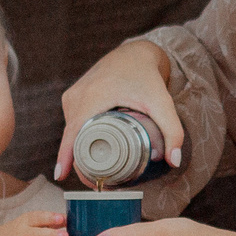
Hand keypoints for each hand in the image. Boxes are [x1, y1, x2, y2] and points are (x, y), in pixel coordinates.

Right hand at [55, 39, 183, 180]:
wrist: (136, 52)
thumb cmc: (148, 77)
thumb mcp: (162, 103)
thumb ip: (172, 131)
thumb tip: (174, 161)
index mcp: (91, 98)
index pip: (72, 135)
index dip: (65, 157)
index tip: (61, 176)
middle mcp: (76, 97)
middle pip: (71, 136)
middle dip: (78, 162)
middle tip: (96, 183)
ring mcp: (72, 95)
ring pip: (71, 130)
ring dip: (79, 149)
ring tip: (96, 170)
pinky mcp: (73, 95)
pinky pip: (72, 122)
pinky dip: (79, 137)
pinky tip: (89, 151)